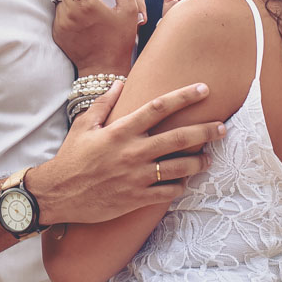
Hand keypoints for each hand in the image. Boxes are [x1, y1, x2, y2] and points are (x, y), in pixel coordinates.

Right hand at [28, 80, 224, 224]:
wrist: (59, 194)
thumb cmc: (71, 157)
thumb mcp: (83, 126)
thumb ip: (104, 104)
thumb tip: (121, 83)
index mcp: (121, 131)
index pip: (158, 107)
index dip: (183, 96)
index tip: (204, 89)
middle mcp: (133, 152)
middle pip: (178, 137)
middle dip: (205, 131)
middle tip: (223, 127)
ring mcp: (137, 176)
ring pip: (180, 167)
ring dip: (199, 162)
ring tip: (209, 158)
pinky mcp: (137, 197)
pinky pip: (168, 191)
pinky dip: (180, 186)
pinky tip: (184, 181)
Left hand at [52, 0, 140, 75]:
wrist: (104, 68)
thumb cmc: (118, 41)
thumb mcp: (130, 11)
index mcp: (86, 4)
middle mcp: (70, 12)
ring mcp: (61, 23)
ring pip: (61, 0)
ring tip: (89, 6)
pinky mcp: (57, 32)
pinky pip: (59, 14)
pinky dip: (68, 11)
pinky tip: (83, 20)